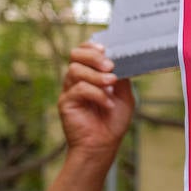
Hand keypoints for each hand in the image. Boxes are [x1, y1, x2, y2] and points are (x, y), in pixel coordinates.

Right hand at [59, 42, 133, 158]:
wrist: (104, 144)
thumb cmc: (113, 121)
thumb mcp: (124, 95)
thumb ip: (122, 77)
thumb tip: (121, 59)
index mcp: (90, 75)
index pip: (84, 51)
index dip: (92, 46)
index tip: (106, 49)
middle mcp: (77, 80)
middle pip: (75, 55)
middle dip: (92, 56)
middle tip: (109, 66)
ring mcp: (70, 90)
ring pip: (75, 70)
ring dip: (96, 76)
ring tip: (111, 86)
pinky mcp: (66, 102)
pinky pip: (79, 89)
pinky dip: (96, 94)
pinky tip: (107, 104)